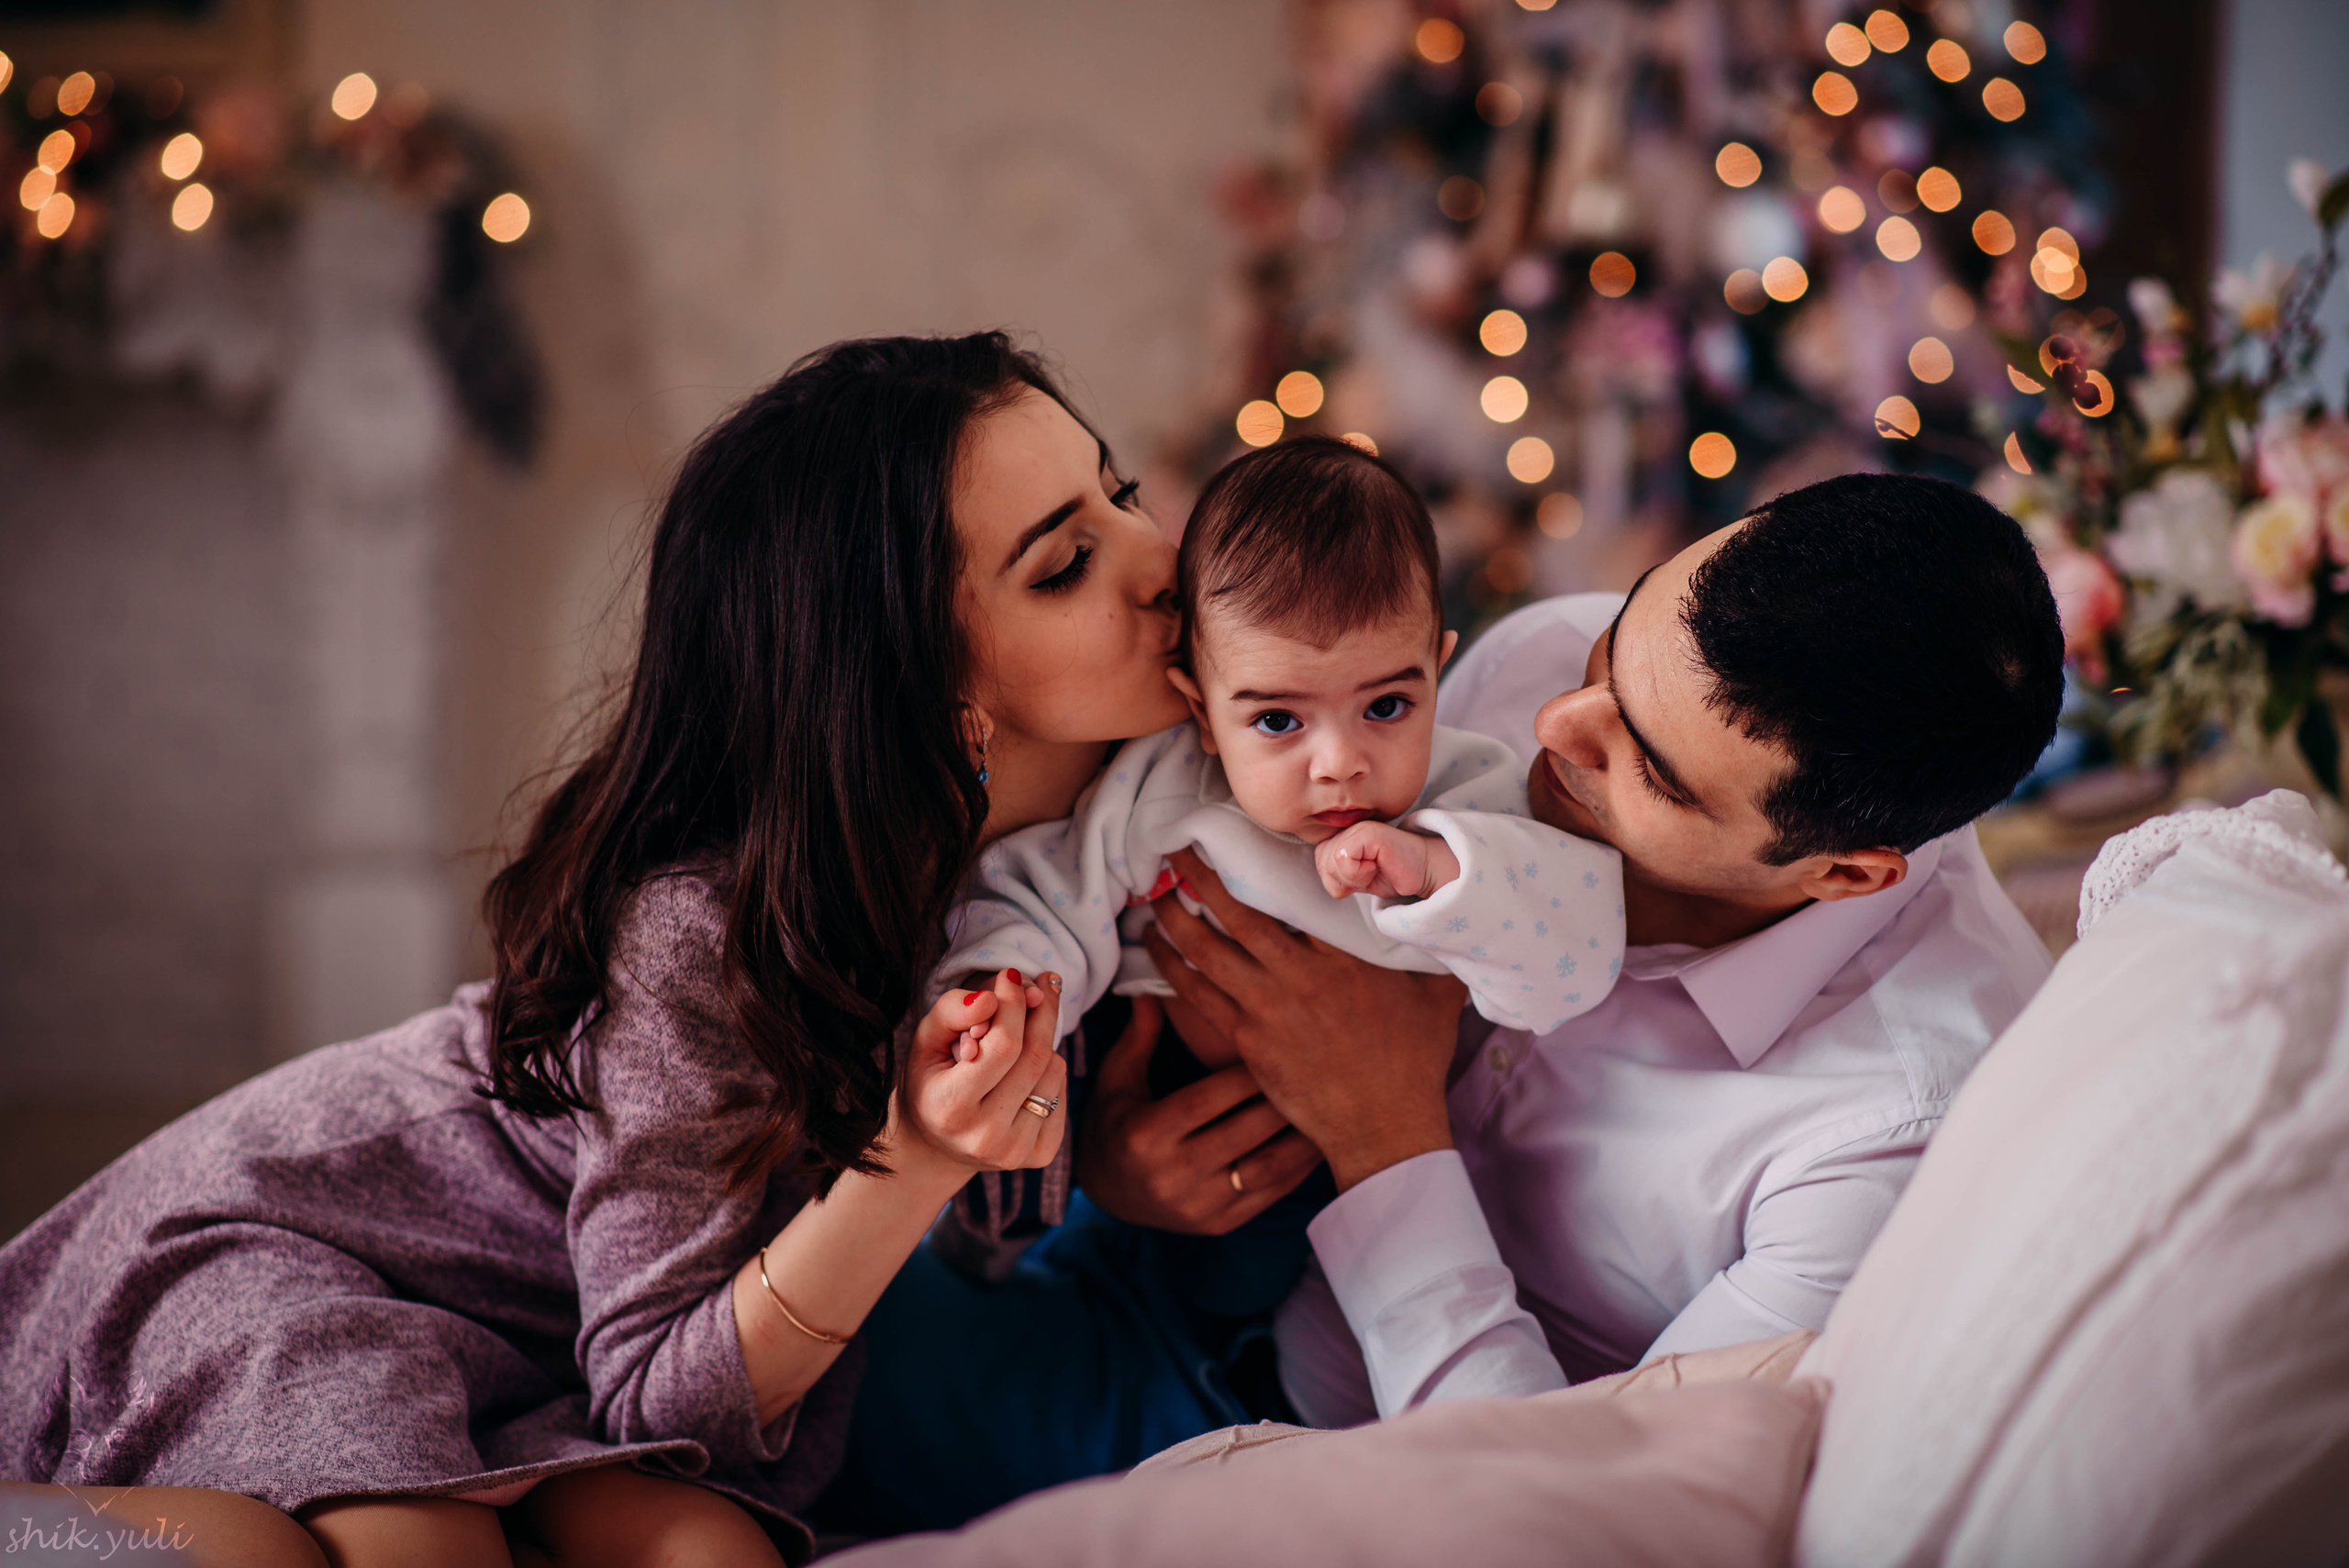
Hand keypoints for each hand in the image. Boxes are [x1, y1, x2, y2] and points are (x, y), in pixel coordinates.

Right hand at [895, 967, 1067, 1185]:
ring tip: (1017, 1040)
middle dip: (1041, 1010)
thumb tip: (994, 996)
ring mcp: (1015, 1151)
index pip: (1003, 1046)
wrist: (934, 1144)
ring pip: (1055, 1070)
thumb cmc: (930, 1081)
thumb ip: (952, 1011)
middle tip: (1041, 983)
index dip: (1013, 1004)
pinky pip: (1062, 1092)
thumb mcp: (926, 1042)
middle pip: (1035, 1056)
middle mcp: (985, 1136)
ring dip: (1042, 1042)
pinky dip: (1049, 1071)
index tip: (1013, 975)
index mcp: (950, 1107)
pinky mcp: (1039, 1156)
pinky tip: (1024, 1072)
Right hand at [1075, 996, 1323, 1233]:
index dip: (1247, 1072)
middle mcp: (1172, 1176)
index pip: (1208, 1098)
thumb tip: (1151, 990)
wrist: (1107, 1195)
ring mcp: (1198, 1206)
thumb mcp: (1115, 1080)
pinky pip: (1270, 1194)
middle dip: (1283, 1097)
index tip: (1280, 1043)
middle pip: (1244, 1131)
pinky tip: (1320, 1139)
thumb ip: (1138, 1037)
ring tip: (1333, 1101)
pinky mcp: (1220, 1224)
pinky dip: (1299, 1167)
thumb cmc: (1114, 1123)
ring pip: (1265, 1167)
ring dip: (1302, 1135)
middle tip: (1319, 1065)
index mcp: (1145, 1136)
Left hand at [1146, 848, 1465, 1191]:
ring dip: (1176, 917)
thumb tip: (1451, 907)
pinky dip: (1172, 965)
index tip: (1241, 836)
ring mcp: (1269, 1008)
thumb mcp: (1439, 994)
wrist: (1385, 1128)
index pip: (1298, 894)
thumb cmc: (1414, 1061)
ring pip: (1209, 950)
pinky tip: (1154, 945)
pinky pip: (1198, 994)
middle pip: (1239, 912)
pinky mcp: (1248, 1040)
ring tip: (1155, 891)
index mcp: (1343, 957)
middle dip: (1201, 876)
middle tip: (1177, 847)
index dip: (1264, 861)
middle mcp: (1300, 975)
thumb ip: (1435, 946)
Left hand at [1314, 822, 1461, 899]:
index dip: (1338, 879)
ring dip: (1355, 877)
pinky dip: (1359, 872)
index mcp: (1344, 835)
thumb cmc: (1392, 874)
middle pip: (1324, 864)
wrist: (1424, 870)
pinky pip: (1344, 858)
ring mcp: (1359, 828)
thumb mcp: (1356, 878)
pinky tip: (1377, 866)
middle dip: (1346, 880)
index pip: (1320, 861)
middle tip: (1371, 873)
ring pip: (1332, 862)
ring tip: (1375, 869)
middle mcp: (1349, 827)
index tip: (1363, 876)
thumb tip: (1325, 874)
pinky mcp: (1369, 833)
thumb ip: (1336, 873)